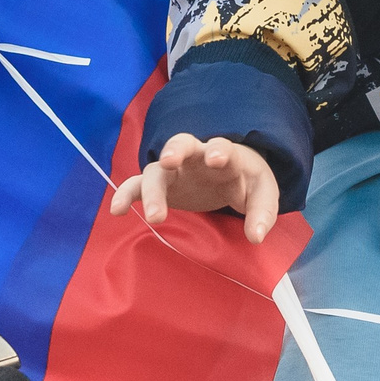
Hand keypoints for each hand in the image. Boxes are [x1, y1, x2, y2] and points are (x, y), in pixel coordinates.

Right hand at [109, 133, 282, 241]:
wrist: (229, 174)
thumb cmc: (245, 181)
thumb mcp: (262, 193)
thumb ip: (263, 212)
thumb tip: (256, 236)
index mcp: (225, 154)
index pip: (222, 146)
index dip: (218, 150)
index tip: (215, 158)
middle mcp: (195, 156)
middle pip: (182, 144)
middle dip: (175, 150)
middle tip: (169, 163)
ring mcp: (174, 170)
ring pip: (156, 170)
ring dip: (152, 190)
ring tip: (156, 217)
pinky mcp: (160, 185)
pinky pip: (137, 186)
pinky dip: (126, 195)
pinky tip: (116, 210)